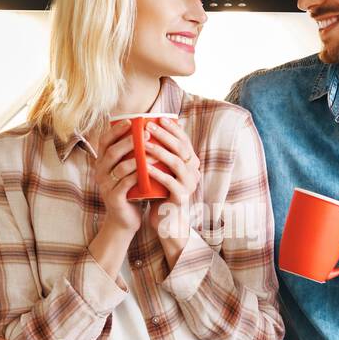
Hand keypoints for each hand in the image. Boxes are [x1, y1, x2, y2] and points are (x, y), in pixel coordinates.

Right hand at [93, 120, 143, 234]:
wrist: (124, 220)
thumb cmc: (130, 191)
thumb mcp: (128, 171)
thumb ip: (132, 154)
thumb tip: (147, 130)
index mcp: (102, 163)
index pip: (104, 142)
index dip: (116, 130)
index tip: (131, 121)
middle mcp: (100, 173)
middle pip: (112, 152)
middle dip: (129, 142)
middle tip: (146, 134)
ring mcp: (105, 186)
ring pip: (120, 168)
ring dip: (137, 158)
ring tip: (153, 152)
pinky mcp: (114, 198)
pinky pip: (126, 184)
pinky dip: (138, 176)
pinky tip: (150, 170)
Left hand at [142, 117, 200, 263]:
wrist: (167, 221)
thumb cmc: (161, 192)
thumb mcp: (162, 170)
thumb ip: (160, 154)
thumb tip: (146, 129)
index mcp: (190, 162)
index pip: (184, 140)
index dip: (172, 128)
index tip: (158, 118)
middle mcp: (194, 171)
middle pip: (181, 148)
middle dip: (164, 135)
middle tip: (148, 126)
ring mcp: (189, 184)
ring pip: (176, 163)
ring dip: (160, 151)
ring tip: (144, 143)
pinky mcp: (181, 197)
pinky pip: (169, 182)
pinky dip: (157, 173)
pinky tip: (145, 167)